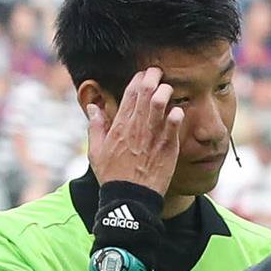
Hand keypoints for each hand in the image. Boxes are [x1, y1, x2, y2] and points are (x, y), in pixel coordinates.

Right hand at [87, 66, 182, 194]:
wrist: (130, 199)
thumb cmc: (112, 176)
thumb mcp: (96, 151)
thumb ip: (96, 127)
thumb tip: (93, 107)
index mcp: (120, 126)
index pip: (130, 95)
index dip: (138, 81)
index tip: (143, 74)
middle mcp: (136, 128)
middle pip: (145, 95)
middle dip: (152, 79)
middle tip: (157, 72)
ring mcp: (152, 138)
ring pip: (159, 106)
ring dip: (164, 93)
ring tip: (167, 88)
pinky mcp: (167, 149)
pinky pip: (173, 127)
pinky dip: (175, 116)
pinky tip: (178, 111)